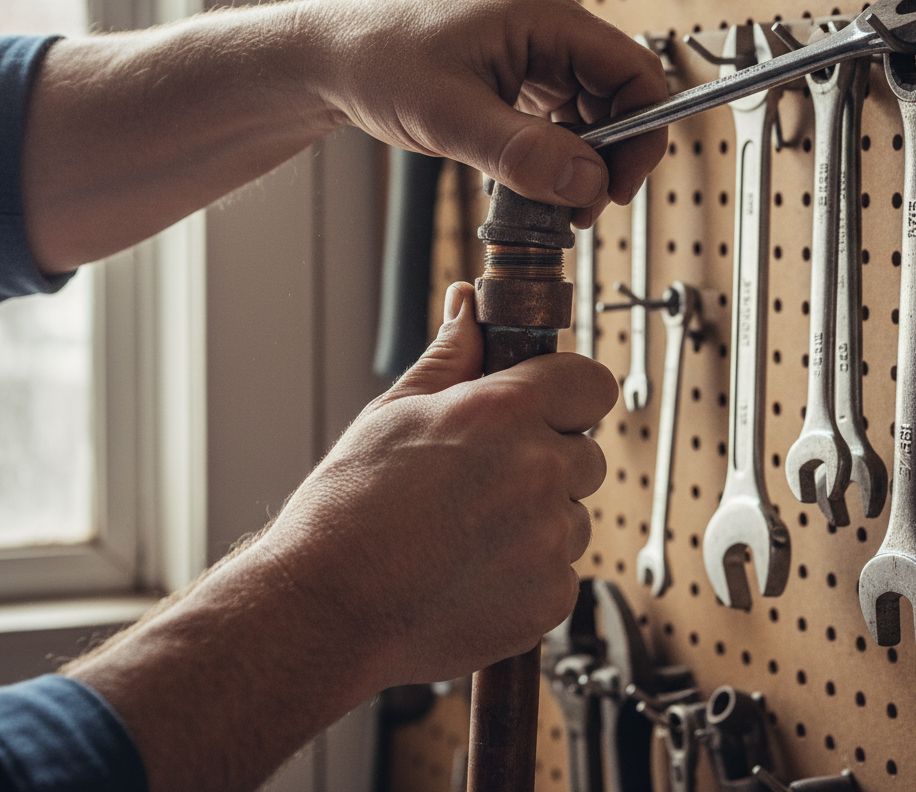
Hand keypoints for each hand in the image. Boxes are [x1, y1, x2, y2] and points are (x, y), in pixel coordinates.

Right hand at [259, 280, 614, 684]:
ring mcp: (550, 539)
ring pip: (573, 516)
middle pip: (586, 453)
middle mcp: (539, 470)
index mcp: (505, 411)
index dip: (568, 392)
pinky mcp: (550, 599)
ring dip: (540, 521)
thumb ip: (450, 356)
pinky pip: (561, 572)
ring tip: (468, 533)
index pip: (591, 382)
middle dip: (548, 460)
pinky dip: (528, 574)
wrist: (324, 609)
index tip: (546, 405)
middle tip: (485, 479)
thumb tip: (468, 305)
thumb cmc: (347, 510)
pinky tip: (471, 572)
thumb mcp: (394, 413)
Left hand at [315, 0, 668, 226]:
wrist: (332, 61)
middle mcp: (547, 31)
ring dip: (583, 162)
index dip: (641, 134)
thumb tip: (586, 182)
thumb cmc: (378, 62)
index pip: (634, 72)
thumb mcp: (451, 117)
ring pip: (591, 114)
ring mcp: (532, 54)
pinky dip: (556, 156)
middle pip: (618, 97)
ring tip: (555, 202)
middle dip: (610, 157)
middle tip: (582, 208)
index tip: (618, 187)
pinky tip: (533, 181)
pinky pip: (559, 120)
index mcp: (545, 18)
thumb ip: (522, 153)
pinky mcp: (515, 79)